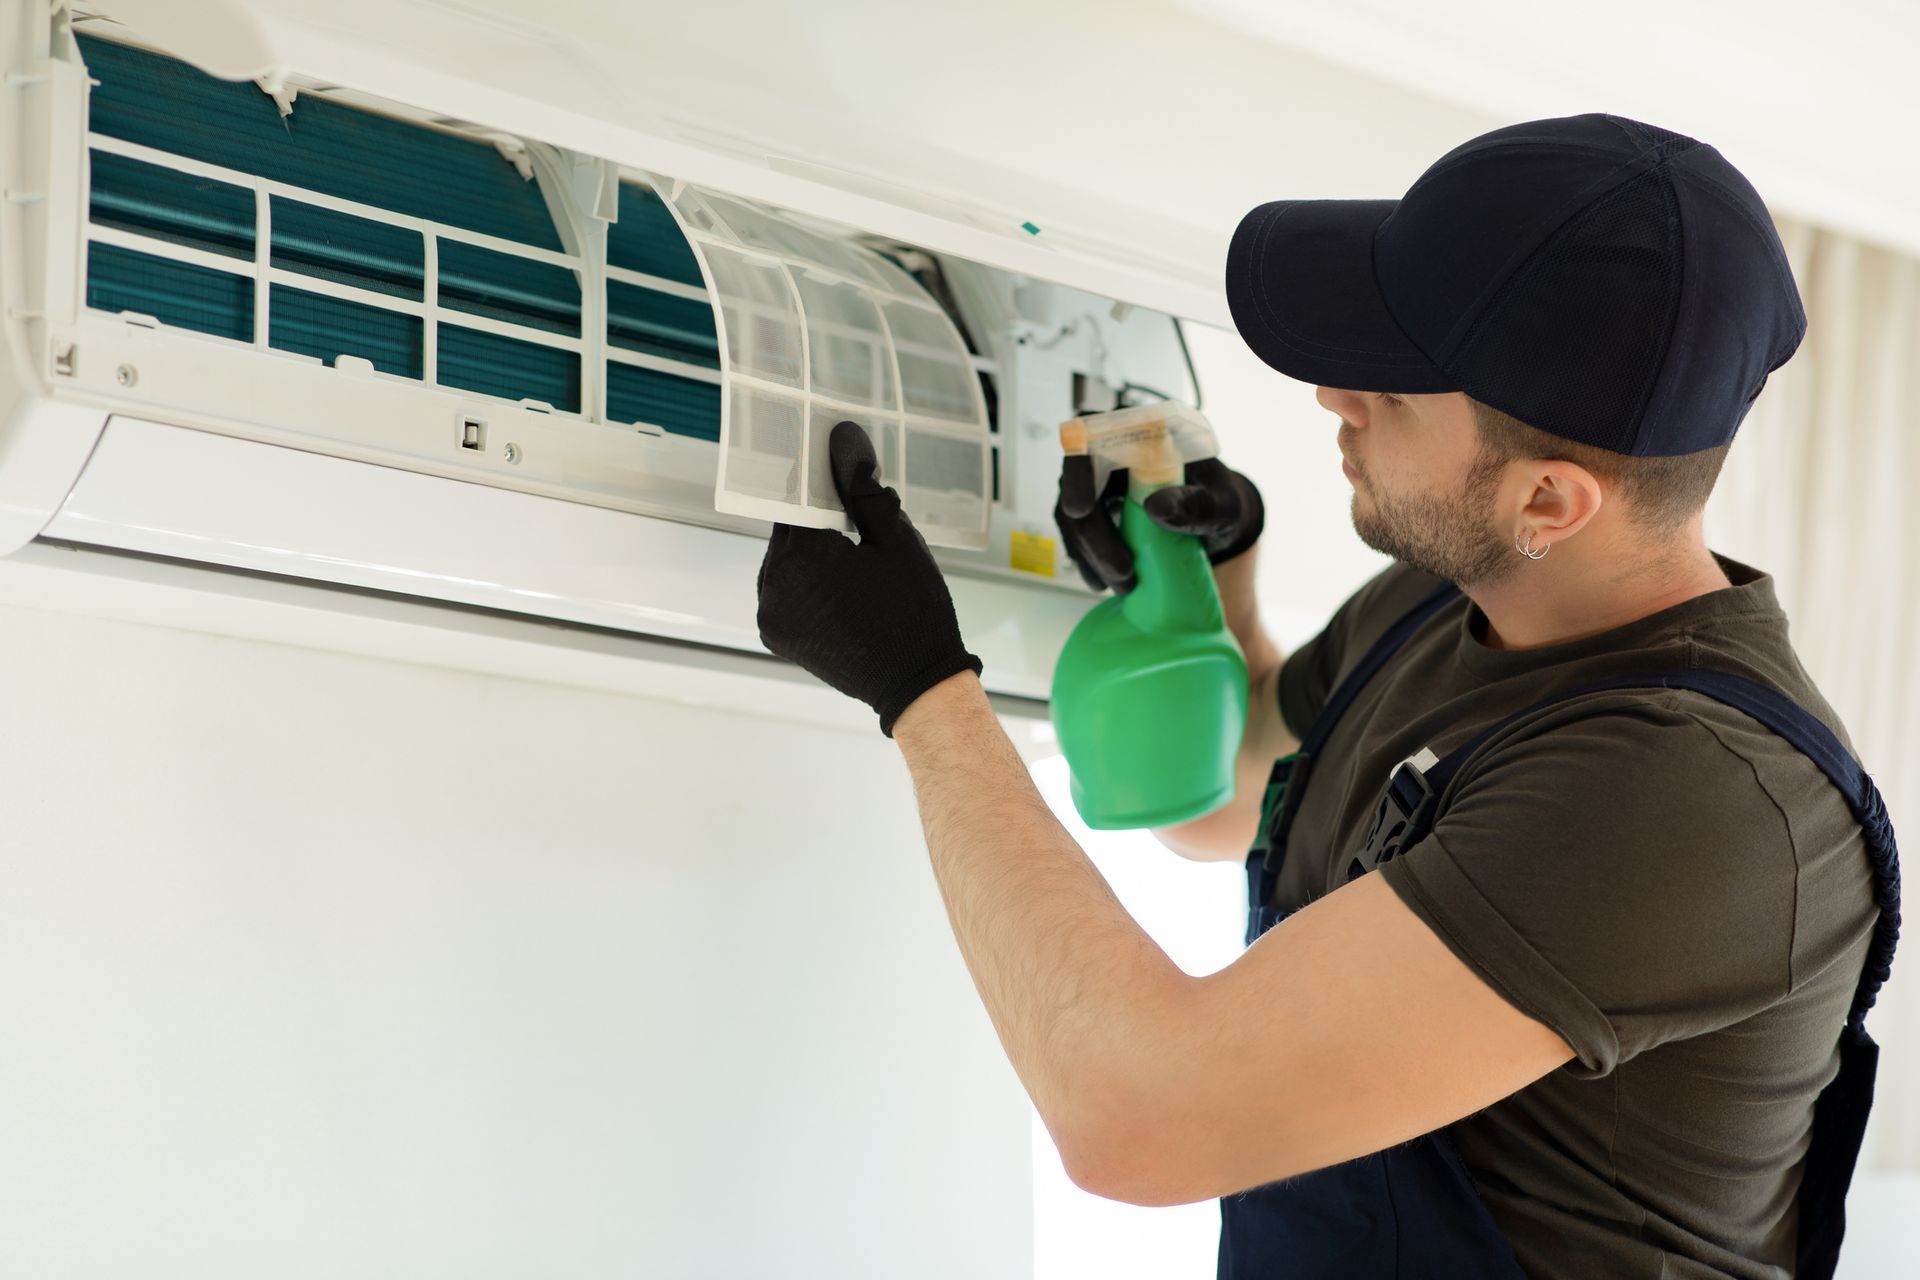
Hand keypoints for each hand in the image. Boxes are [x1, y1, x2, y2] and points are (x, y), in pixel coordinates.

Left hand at [756, 421, 982, 735]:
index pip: (799, 497)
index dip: (819, 479)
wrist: (916, 685)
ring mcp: (771, 614)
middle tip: (854, 513)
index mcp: (801, 558)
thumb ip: (863, 490)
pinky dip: (804, 578)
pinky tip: (838, 579)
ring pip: (783, 558)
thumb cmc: (915, 614)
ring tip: (850, 552)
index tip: (837, 467)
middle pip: (788, 528)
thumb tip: (845, 442)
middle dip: (817, 516)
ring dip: (809, 549)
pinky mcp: (776, 634)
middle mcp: (774, 586)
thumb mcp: (896, 541)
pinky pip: (782, 589)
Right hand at [1054, 454, 1264, 593]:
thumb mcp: (1224, 504)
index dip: (1079, 470)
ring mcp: (1102, 481)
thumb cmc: (1220, 502)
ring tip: (1121, 585)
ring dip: (1088, 553)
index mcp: (1144, 433)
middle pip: (1076, 482)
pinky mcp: (1097, 509)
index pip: (1094, 434)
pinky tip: (1104, 581)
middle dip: (1090, 533)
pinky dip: (1087, 560)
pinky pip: (1078, 533)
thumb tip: (1158, 508)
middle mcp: (1115, 451)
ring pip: (1072, 512)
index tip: (1081, 510)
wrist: (1216, 522)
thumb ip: (1200, 504)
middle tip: (1120, 572)